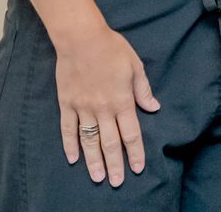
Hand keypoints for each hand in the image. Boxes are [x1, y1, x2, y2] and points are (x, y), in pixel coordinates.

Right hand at [53, 23, 159, 185]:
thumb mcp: (135, 66)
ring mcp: (82, 108)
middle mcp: (102, 108)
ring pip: (88, 140)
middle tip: (117, 182)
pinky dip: (70, 145)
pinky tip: (73, 159)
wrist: (81, 38)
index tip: (137, 169)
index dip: (135, 153)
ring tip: (98, 177)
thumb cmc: (112, 49)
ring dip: (93, 161)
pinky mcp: (67, 104)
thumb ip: (142, 90)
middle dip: (115, 164)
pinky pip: (68, 129)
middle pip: (109, 142)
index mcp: (122, 100)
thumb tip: (153, 107)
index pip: (131, 133)